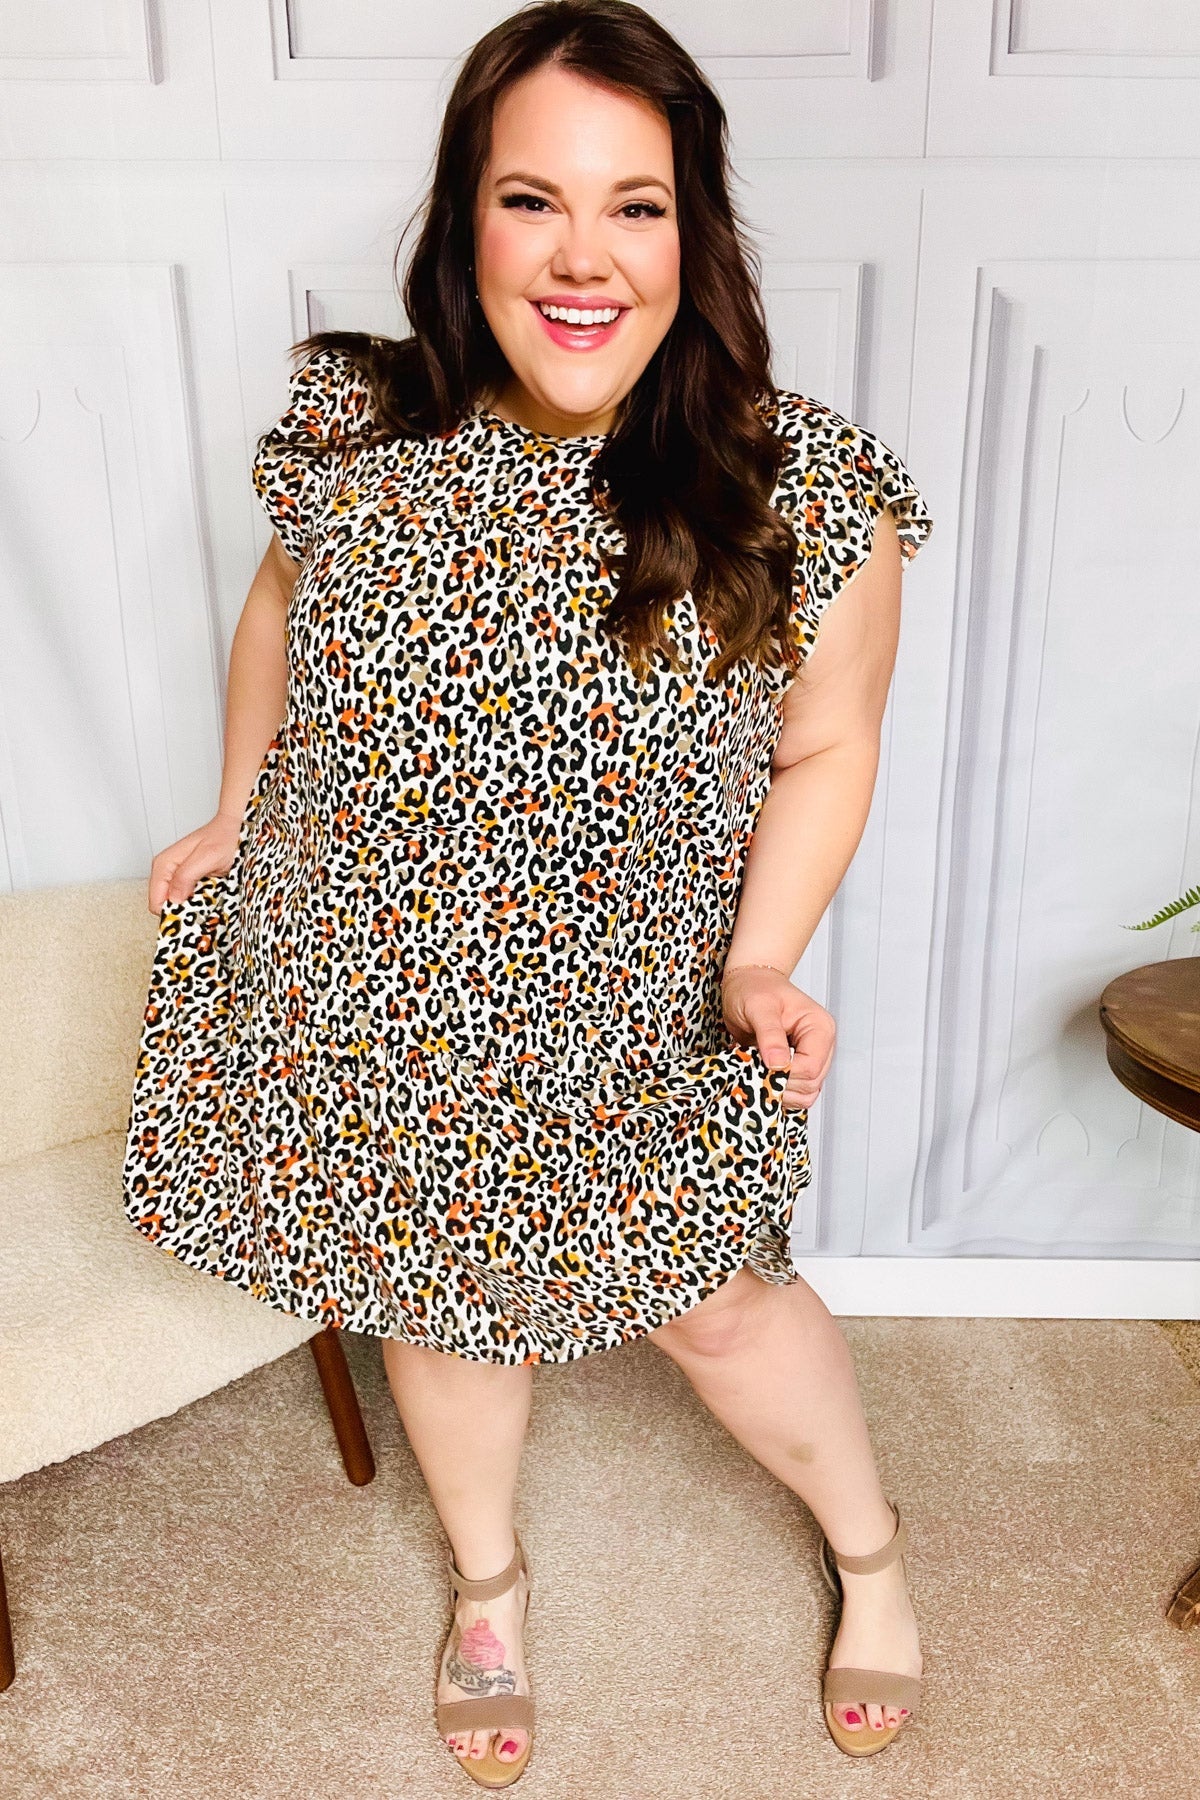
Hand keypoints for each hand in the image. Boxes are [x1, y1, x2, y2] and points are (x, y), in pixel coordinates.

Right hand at [148, 812, 241, 915]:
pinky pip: (191, 900)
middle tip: (206, 902)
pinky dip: (203, 902)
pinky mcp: (191, 882)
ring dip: (196, 906)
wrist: (238, 828)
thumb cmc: (225, 836)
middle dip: (185, 909)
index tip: (192, 912)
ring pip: (180, 905)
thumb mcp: (207, 856)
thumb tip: (174, 898)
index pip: (156, 901)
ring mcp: (180, 878)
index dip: (173, 911)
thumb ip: (186, 876)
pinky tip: (214, 894)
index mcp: (164, 864)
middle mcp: (169, 872)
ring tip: (213, 895)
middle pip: (167, 905)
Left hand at [720, 967, 835, 1110]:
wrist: (748, 983)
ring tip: (757, 1072)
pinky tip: (762, 1078)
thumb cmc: (755, 988)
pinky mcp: (797, 1067)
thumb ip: (769, 1035)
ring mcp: (810, 1058)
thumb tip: (778, 1064)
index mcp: (819, 1027)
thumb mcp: (758, 1007)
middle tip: (754, 1069)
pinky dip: (778, 1092)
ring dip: (780, 1091)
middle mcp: (820, 1045)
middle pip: (811, 1084)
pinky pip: (795, 1092)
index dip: (785, 1073)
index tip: (760, 1066)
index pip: (811, 1067)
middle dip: (781, 1083)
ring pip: (805, 1093)